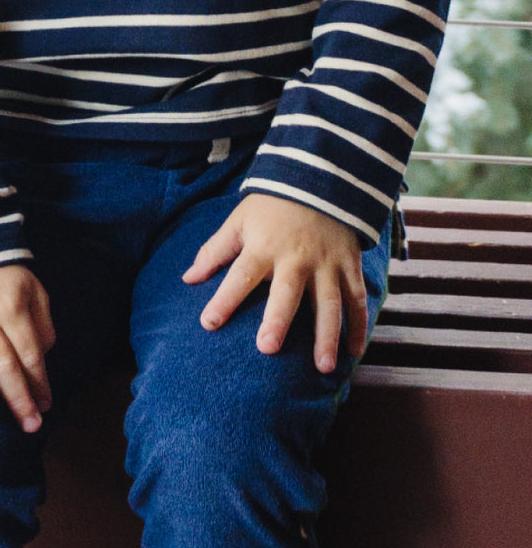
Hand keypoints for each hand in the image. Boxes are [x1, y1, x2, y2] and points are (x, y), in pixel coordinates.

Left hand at [182, 192, 368, 374]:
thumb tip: (188, 278)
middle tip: (267, 348)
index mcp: (263, 247)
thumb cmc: (271, 207)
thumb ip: (214, 251)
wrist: (318, 180)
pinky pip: (357, 298)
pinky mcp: (349, 264)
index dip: (224, 298)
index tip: (209, 323)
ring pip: (329, 302)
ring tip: (323, 367)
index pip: (240, 275)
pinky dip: (359, 324)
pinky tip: (355, 351)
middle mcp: (295, 257)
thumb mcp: (239, 221)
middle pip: (287, 292)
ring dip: (327, 335)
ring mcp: (326, 262)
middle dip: (277, 319)